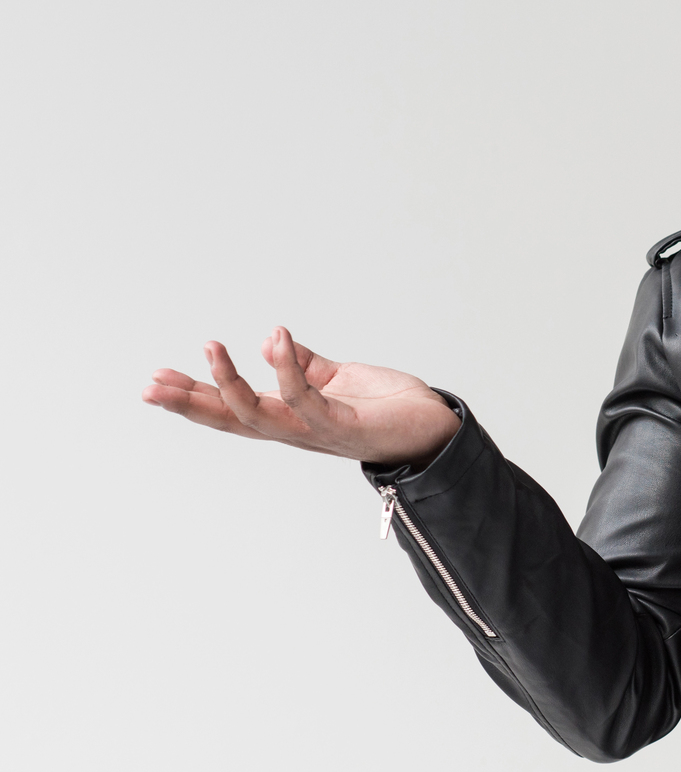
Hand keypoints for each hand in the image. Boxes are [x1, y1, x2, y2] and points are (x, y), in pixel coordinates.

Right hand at [141, 328, 460, 466]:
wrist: (437, 429)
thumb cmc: (391, 408)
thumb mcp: (340, 379)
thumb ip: (306, 365)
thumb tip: (271, 341)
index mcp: (292, 418)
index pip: (233, 410)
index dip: (196, 396)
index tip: (157, 379)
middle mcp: (299, 430)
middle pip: (232, 421)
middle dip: (191, 404)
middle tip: (152, 385)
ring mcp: (319, 432)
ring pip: (259, 417)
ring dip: (230, 383)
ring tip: (212, 346)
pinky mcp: (345, 426)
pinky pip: (307, 399)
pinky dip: (289, 370)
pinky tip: (276, 339)